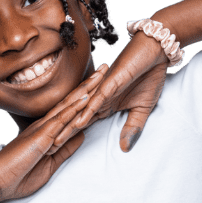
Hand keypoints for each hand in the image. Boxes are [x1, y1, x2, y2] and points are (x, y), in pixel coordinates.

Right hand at [0, 64, 108, 202]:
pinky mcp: (41, 137)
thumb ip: (65, 150)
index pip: (69, 111)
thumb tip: (81, 136)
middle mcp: (45, 126)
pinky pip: (61, 119)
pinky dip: (74, 107)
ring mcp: (43, 129)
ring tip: (101, 75)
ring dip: (86, 89)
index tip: (98, 85)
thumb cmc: (18, 176)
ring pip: (69, 105)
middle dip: (88, 85)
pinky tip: (86, 97)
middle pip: (71, 101)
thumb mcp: (49, 164)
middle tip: (103, 69)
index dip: (84, 96)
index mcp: (46, 132)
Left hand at [49, 31, 168, 153]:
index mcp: (103, 105)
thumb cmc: (148, 76)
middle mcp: (98, 98)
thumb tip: (125, 148)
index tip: (56, 151)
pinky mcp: (111, 83)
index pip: (82, 124)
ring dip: (69, 126)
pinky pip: (97, 99)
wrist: (155, 50)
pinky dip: (88, 110)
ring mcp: (103, 90)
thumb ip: (132, 127)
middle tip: (46, 151)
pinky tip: (78, 122)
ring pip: (81, 110)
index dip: (69, 137)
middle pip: (75, 119)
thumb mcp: (142, 110)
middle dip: (61, 134)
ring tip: (55, 141)